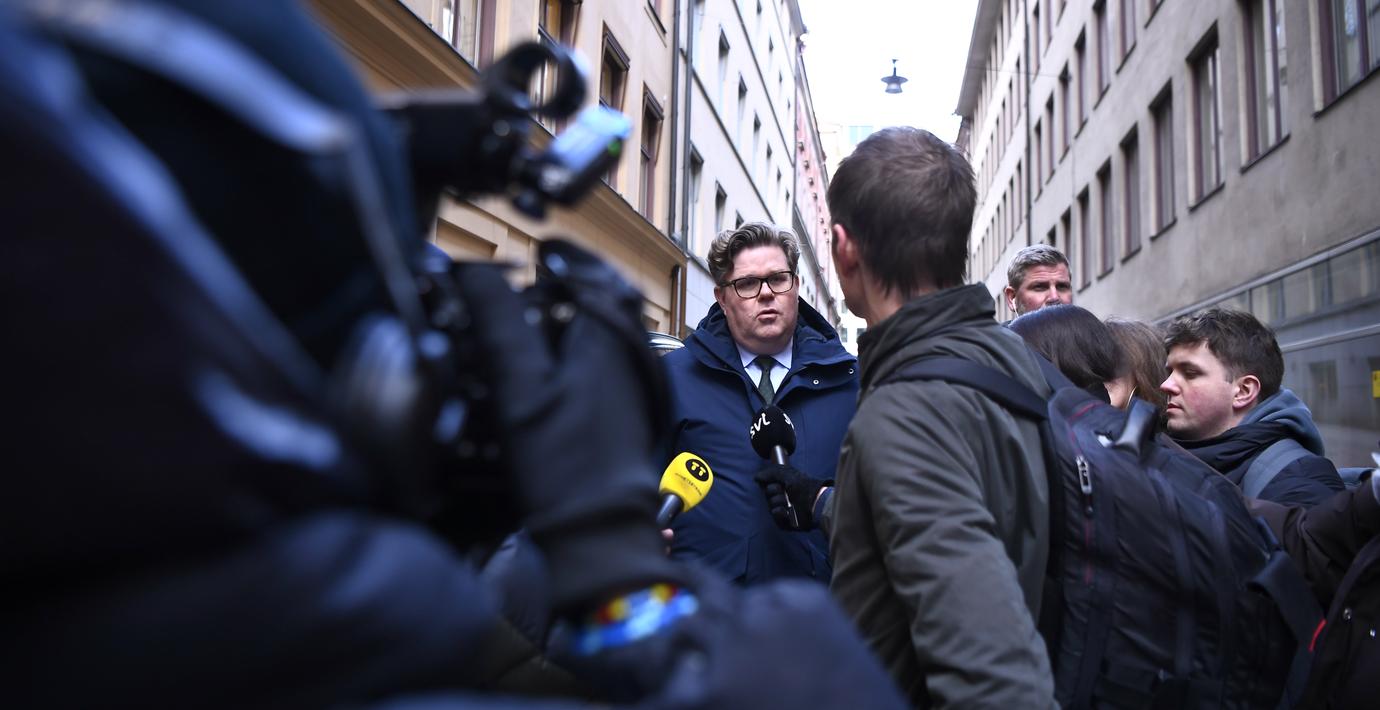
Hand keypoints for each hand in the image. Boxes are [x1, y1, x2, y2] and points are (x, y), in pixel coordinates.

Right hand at [451, 241, 681, 610]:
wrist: (599, 530)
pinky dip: (565, 354)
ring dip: (557, 322)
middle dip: (552, 289)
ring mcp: (630, 379)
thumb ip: (500, 322)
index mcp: (608, 333)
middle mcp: (628, 349)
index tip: (524, 255)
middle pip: (591, 297)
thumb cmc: (563, 462)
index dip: (553, 257)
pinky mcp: (623, 406)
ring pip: (592, 329)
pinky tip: (534, 374)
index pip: (585, 269)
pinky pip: (594, 361)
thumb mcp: (520, 385)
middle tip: (510, 291)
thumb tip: (474, 271)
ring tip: (515, 329)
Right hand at [754, 463, 826, 530]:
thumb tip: (756, 477)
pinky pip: (775, 517)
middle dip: (773, 491)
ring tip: (788, 502)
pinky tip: (786, 511)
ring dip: (777, 501)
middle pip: (767, 495)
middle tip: (783, 490)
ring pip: (770, 506)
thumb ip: (770, 473)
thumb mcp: (787, 473)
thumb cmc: (803, 485)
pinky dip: (779, 513)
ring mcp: (785, 510)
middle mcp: (784, 498)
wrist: (815, 501)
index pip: (768, 485)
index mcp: (785, 487)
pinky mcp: (786, 521)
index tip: (775, 481)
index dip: (769, 483)